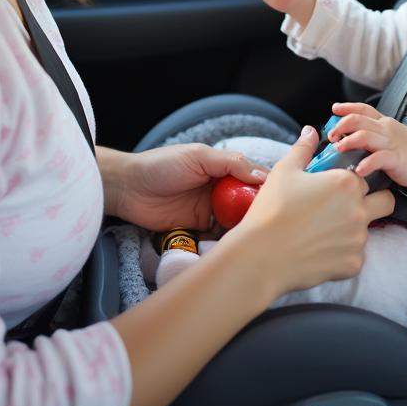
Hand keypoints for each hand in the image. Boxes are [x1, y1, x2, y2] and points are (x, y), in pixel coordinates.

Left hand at [110, 144, 268, 230]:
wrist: (127, 188)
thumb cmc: (161, 165)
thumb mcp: (198, 156)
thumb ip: (230, 163)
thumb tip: (261, 176)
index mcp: (223, 169)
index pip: (253, 178)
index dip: (267, 190)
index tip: (279, 203)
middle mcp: (220, 190)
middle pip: (247, 204)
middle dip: (257, 214)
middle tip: (265, 227)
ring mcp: (209, 211)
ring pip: (235, 223)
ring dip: (242, 230)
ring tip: (252, 241)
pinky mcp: (197, 231)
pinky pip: (217, 238)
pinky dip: (225, 244)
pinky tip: (232, 249)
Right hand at [225, 125, 394, 295]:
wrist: (261, 256)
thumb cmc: (272, 210)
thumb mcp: (285, 171)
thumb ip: (304, 148)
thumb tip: (311, 132)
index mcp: (346, 183)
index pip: (366, 178)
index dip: (352, 182)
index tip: (336, 188)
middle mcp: (359, 210)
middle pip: (385, 202)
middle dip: (372, 201)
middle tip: (344, 207)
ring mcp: (358, 239)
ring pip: (367, 230)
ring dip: (352, 229)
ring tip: (321, 231)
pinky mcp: (352, 265)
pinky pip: (355, 255)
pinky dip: (342, 253)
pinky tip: (319, 249)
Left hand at [328, 101, 406, 189]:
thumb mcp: (389, 136)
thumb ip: (372, 134)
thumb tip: (347, 136)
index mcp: (383, 123)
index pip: (363, 109)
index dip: (347, 107)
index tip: (334, 109)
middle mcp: (385, 130)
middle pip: (359, 120)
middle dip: (341, 125)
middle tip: (331, 136)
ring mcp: (390, 143)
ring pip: (366, 136)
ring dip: (349, 141)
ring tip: (338, 148)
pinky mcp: (396, 159)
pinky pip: (379, 159)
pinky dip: (367, 163)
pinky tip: (358, 169)